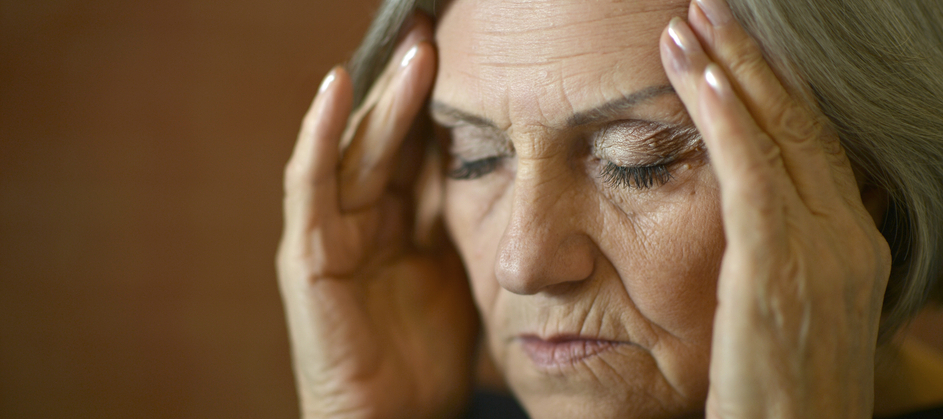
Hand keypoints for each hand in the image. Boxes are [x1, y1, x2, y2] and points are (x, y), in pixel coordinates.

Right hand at [277, 15, 477, 418]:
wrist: (395, 418)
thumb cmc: (427, 352)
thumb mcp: (459, 268)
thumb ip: (463, 217)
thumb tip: (502, 163)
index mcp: (399, 220)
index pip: (417, 146)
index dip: (438, 100)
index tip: (468, 52)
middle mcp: (361, 218)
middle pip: (387, 137)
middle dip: (412, 84)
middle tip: (436, 30)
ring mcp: (330, 232)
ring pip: (355, 148)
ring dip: (380, 96)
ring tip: (412, 47)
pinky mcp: (308, 255)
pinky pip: (310, 185)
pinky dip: (319, 134)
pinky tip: (338, 87)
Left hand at [660, 0, 891, 416]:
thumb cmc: (779, 387)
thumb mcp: (792, 311)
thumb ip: (781, 256)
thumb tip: (751, 215)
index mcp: (853, 243)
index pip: (815, 145)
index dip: (776, 89)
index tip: (735, 49)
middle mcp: (849, 235)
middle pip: (802, 124)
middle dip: (753, 59)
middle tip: (709, 8)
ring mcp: (823, 248)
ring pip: (778, 135)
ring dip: (730, 70)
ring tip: (690, 22)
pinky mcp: (779, 266)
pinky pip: (752, 174)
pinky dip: (727, 119)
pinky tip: (698, 78)